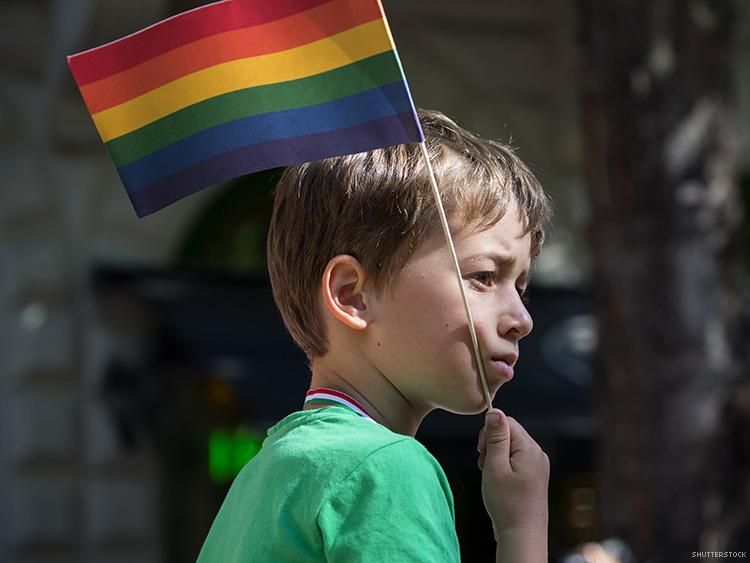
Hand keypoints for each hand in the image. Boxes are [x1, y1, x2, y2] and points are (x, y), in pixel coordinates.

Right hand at [477, 408, 549, 537]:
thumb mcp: (495, 466)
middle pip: (509, 434)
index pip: (507, 422)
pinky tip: (500, 483)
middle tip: (486, 467)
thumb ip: (495, 437)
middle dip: (492, 446)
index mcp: (530, 448)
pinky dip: (503, 467)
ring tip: (493, 478)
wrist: (522, 535)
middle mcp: (537, 454)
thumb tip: (494, 411)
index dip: (489, 433)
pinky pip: (515, 461)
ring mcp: (538, 466)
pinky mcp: (534, 476)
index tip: (482, 452)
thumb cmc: (507, 504)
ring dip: (496, 458)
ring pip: (510, 448)